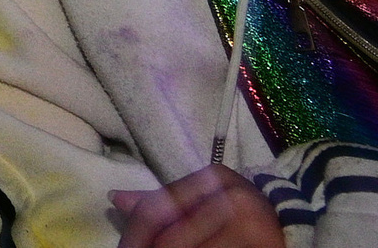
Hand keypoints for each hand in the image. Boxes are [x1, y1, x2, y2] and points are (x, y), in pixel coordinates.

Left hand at [112, 164, 281, 247]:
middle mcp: (233, 198)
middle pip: (170, 240)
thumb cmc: (245, 215)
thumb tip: (116, 199)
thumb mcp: (205, 201)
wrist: (302, 229)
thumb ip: (164, 203)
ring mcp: (252, 228)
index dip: (134, 236)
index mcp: (214, 178)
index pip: (157, 210)